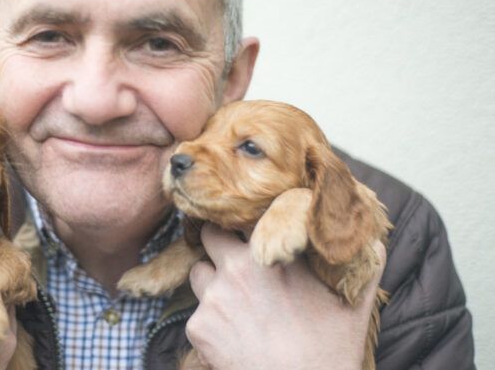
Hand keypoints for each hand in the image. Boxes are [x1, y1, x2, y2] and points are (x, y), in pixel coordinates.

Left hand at [186, 224, 384, 369]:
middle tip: (231, 257)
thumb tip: (370, 236)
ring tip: (234, 301)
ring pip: (198, 273)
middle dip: (218, 242)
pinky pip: (196, 314)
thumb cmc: (331, 349)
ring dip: (210, 280)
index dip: (244, 220)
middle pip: (209, 235)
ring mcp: (212, 298)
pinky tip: (234, 336)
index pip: (242, 216)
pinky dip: (210, 321)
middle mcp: (234, 269)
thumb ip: (363, 260)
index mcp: (268, 253)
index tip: (248, 228)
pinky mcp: (198, 328)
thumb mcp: (356, 300)